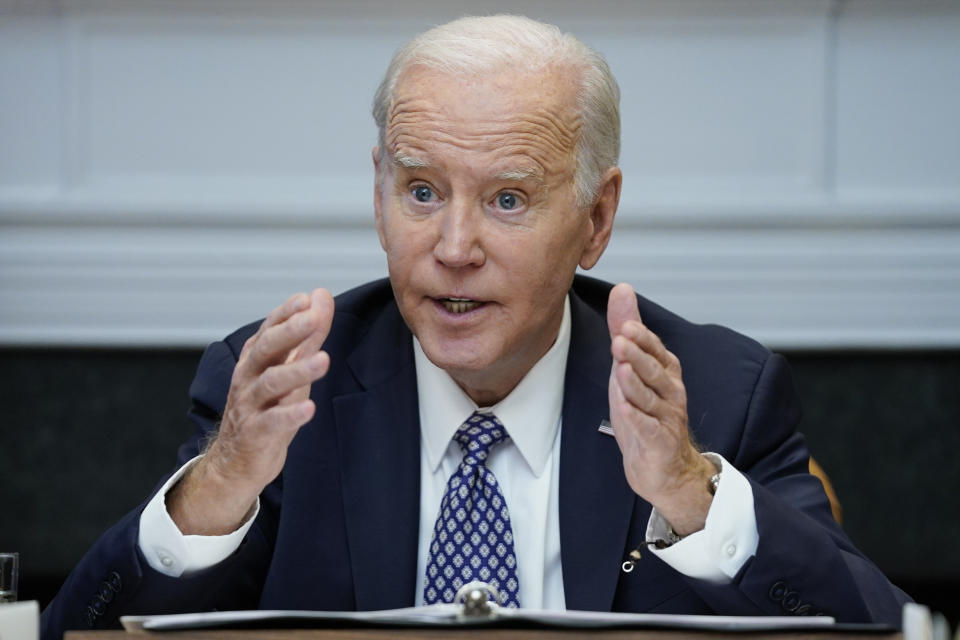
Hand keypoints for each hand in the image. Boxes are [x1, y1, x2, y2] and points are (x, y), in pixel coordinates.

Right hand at [168, 289, 334, 534]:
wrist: (237, 459)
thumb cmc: (267, 407)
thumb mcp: (289, 368)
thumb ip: (308, 335)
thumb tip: (322, 297)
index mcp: (256, 358)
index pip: (269, 329)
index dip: (286, 313)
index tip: (307, 299)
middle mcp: (248, 377)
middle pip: (267, 349)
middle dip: (290, 331)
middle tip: (313, 318)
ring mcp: (249, 405)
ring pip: (270, 383)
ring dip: (298, 370)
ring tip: (324, 360)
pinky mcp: (255, 433)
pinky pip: (272, 422)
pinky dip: (291, 415)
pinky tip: (310, 409)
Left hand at [607, 283, 715, 535]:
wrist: (663, 467)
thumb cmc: (645, 413)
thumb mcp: (630, 369)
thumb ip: (626, 330)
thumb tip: (622, 289)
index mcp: (665, 372)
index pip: (655, 350)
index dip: (642, 338)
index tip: (626, 325)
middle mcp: (670, 392)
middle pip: (655, 371)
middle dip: (638, 355)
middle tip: (620, 340)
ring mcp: (666, 418)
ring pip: (651, 398)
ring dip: (635, 384)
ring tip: (621, 371)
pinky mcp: (659, 442)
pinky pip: (648, 429)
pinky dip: (637, 419)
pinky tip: (625, 409)